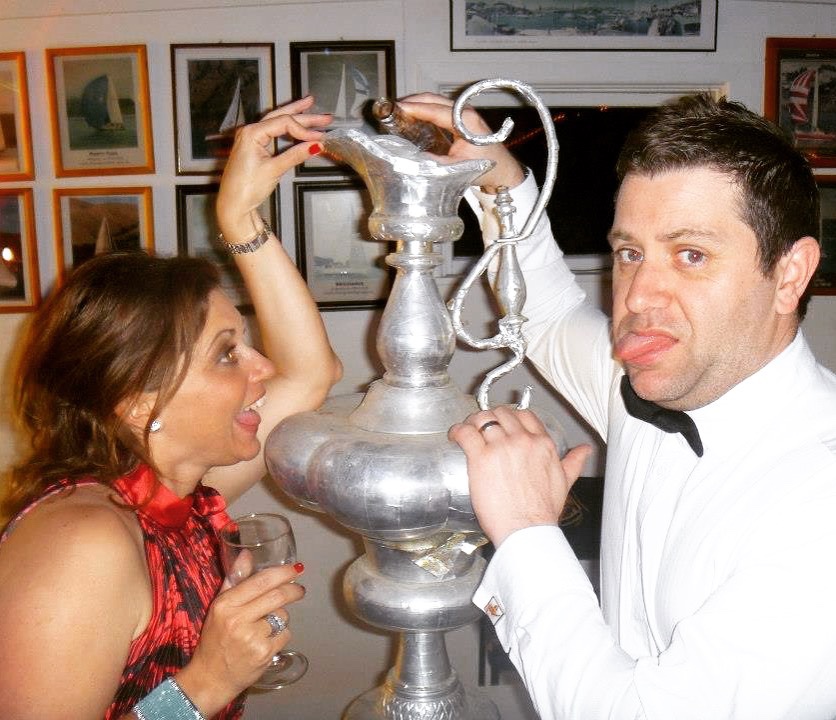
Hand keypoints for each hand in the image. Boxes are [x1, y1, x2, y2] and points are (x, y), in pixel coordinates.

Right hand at [177, 564, 304, 713]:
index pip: (260, 581)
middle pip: (277, 596)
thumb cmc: (215, 639)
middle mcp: (237, 619)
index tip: (296, 569)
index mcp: (225, 604)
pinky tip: (266, 641)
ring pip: (282, 616)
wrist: (210, 678)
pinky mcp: (263, 653)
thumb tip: (247, 553)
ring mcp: (251, 638)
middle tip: (300, 590)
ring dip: (281, 617)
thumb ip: (234, 580)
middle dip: (293, 590)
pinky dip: (280, 636)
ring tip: (266, 626)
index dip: (282, 573)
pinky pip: (284, 635)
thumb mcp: (218, 607)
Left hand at [216, 96, 331, 239]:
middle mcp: (250, 131)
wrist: (233, 205)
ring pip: (277, 122)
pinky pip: (273, 133)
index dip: (304, 130)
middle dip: (303, 115)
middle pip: (281, 117)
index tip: (320, 139)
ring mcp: (251, 138)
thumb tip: (316, 145)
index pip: (284, 123)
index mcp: (252, 133)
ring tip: (311, 108)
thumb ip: (296, 155)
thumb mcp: (274, 170)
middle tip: (324, 116)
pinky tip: (298, 126)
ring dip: (295, 117)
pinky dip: (287, 129)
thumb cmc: (247, 188)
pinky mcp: (254, 147)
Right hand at [397, 92, 525, 192]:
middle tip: (392, 109)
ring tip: (399, 112)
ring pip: (436, 101)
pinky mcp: (462, 117)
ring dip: (417, 104)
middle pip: (433, 99)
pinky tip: (413, 115)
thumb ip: (433, 163)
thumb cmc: (485, 168)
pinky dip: (425, 108)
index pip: (434, 110)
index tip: (396, 109)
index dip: (413, 108)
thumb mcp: (455, 169)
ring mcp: (464, 112)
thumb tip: (412, 158)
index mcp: (465, 121)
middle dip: (411, 101)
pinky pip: (439, 108)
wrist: (503, 170)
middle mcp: (465, 112)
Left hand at [449, 405, 590, 546]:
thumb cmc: (543, 511)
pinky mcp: (481, 458)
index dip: (510, 416)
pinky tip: (456, 436)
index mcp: (542, 444)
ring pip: (482, 419)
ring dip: (472, 423)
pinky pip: (466, 433)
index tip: (503, 423)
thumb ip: (573, 462)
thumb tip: (585, 450)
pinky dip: (458, 431)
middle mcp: (522, 441)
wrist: (527, 529)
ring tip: (467, 431)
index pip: (524, 415)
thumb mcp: (565, 481)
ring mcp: (501, 447)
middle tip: (482, 428)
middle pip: (501, 414)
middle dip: (490, 418)